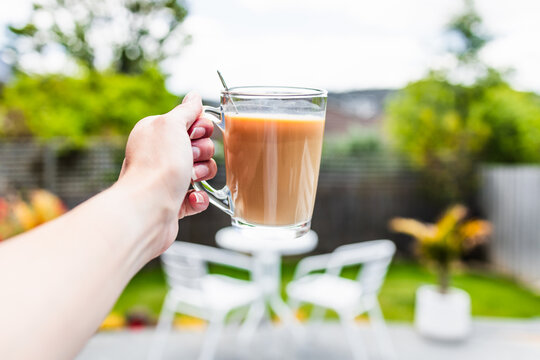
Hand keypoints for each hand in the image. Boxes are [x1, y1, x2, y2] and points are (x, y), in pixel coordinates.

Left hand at [118, 92, 216, 253]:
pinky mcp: (175, 202)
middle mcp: (160, 154)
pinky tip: (190, 198)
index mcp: (156, 132)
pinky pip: (199, 196)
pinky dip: (199, 198)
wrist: (149, 208)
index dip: (200, 128)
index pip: (190, 122)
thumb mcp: (172, 125)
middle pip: (200, 146)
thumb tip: (194, 96)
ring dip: (201, 174)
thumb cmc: (158, 165)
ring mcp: (168, 179)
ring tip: (188, 180)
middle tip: (189, 158)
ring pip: (202, 171)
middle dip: (202, 152)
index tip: (194, 134)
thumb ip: (186, 110)